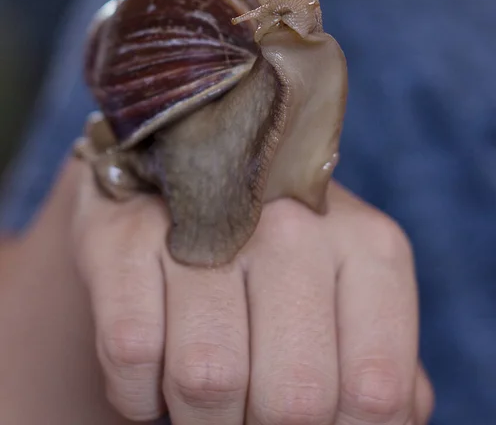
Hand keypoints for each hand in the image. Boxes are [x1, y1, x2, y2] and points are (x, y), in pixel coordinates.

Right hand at [74, 161, 433, 424]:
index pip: (375, 391)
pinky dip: (138, 393)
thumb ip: (369, 363)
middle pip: (291, 399)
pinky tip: (155, 372)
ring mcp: (210, 221)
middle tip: (246, 417)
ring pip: (207, 380)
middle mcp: (294, 225)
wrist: (186, 183)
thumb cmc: (273, 260)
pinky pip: (131, 354)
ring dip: (197, 420)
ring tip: (203, 398)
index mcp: (368, 248)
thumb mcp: (341, 298)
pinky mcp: (129, 231)